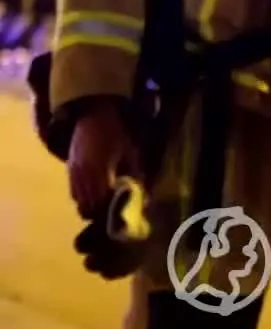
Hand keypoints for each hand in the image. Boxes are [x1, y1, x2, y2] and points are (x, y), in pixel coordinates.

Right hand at [66, 100, 136, 217]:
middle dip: (101, 212)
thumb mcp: (131, 153)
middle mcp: (82, 175)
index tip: (123, 212)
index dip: (111, 211)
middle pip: (87, 206)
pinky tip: (97, 194)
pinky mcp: (69, 171)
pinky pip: (73, 193)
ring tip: (107, 203)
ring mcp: (72, 174)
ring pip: (78, 202)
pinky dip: (84, 198)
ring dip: (91, 206)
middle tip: (116, 211)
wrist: (94, 116)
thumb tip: (143, 198)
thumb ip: (135, 175)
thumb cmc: (116, 134)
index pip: (100, 202)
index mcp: (98, 170)